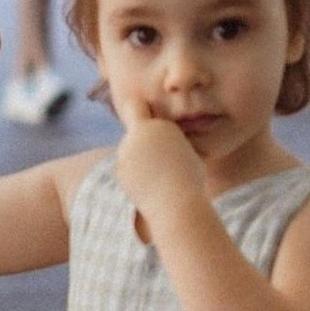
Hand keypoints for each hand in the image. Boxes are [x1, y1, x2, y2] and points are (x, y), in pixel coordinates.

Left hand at [113, 96, 209, 246]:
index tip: (145, 117)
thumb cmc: (190, 178)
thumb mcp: (188, 150)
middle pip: (134, 132)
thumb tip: (166, 137)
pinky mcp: (120, 171)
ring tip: (158, 175)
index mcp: (158, 125)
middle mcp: (136, 135)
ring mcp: (125, 153)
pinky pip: (126, 167)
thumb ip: (170, 139)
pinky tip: (149, 184)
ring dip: (138, 158)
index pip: (136, 105)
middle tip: (160, 158)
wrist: (176, 204)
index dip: (140, 110)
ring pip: (129, 150)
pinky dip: (134, 173)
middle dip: (142, 140)